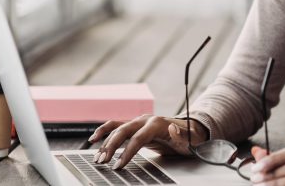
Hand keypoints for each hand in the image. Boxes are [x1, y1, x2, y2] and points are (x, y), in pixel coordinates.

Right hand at [88, 114, 207, 168]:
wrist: (188, 129)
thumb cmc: (190, 137)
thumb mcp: (191, 139)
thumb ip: (182, 136)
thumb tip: (173, 128)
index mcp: (157, 124)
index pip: (138, 138)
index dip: (127, 152)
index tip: (118, 165)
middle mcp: (145, 120)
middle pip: (123, 131)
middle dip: (111, 146)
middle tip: (103, 161)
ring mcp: (139, 121)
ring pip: (117, 128)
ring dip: (105, 141)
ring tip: (97, 156)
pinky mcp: (135, 126)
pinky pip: (116, 126)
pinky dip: (104, 131)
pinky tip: (94, 139)